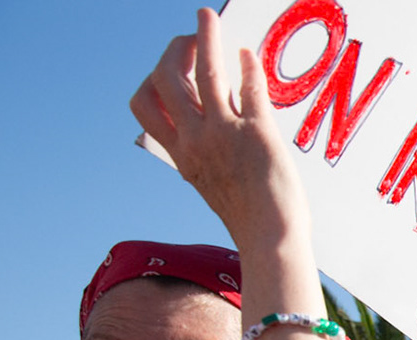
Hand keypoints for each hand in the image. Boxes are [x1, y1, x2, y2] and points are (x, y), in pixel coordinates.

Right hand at [130, 9, 307, 249]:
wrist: (272, 241)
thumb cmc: (250, 219)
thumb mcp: (212, 184)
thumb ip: (204, 154)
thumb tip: (213, 123)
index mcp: (180, 155)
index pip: (144, 106)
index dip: (151, 80)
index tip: (166, 68)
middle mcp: (194, 141)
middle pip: (166, 78)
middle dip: (173, 50)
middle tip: (189, 38)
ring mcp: (223, 134)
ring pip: (204, 70)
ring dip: (204, 37)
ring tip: (207, 18)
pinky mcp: (257, 133)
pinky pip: (249, 87)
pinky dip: (247, 66)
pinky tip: (249, 57)